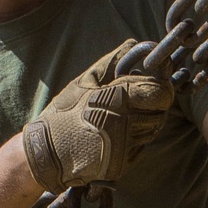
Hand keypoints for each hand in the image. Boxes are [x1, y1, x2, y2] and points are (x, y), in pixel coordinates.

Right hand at [22, 39, 172, 190]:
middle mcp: (124, 125)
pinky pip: (140, 147)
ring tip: (125, 116)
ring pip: (152, 130)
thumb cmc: (63, 114)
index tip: (156, 83)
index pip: (160, 92)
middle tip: (141, 100)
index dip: (162, 87)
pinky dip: (135, 139)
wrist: (46, 153)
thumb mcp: (84, 83)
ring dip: (145, 121)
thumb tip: (133, 44)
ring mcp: (124, 147)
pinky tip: (117, 134)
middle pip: (161, 112)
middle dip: (155, 104)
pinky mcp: (122, 164)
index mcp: (116, 100)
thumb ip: (111, 62)